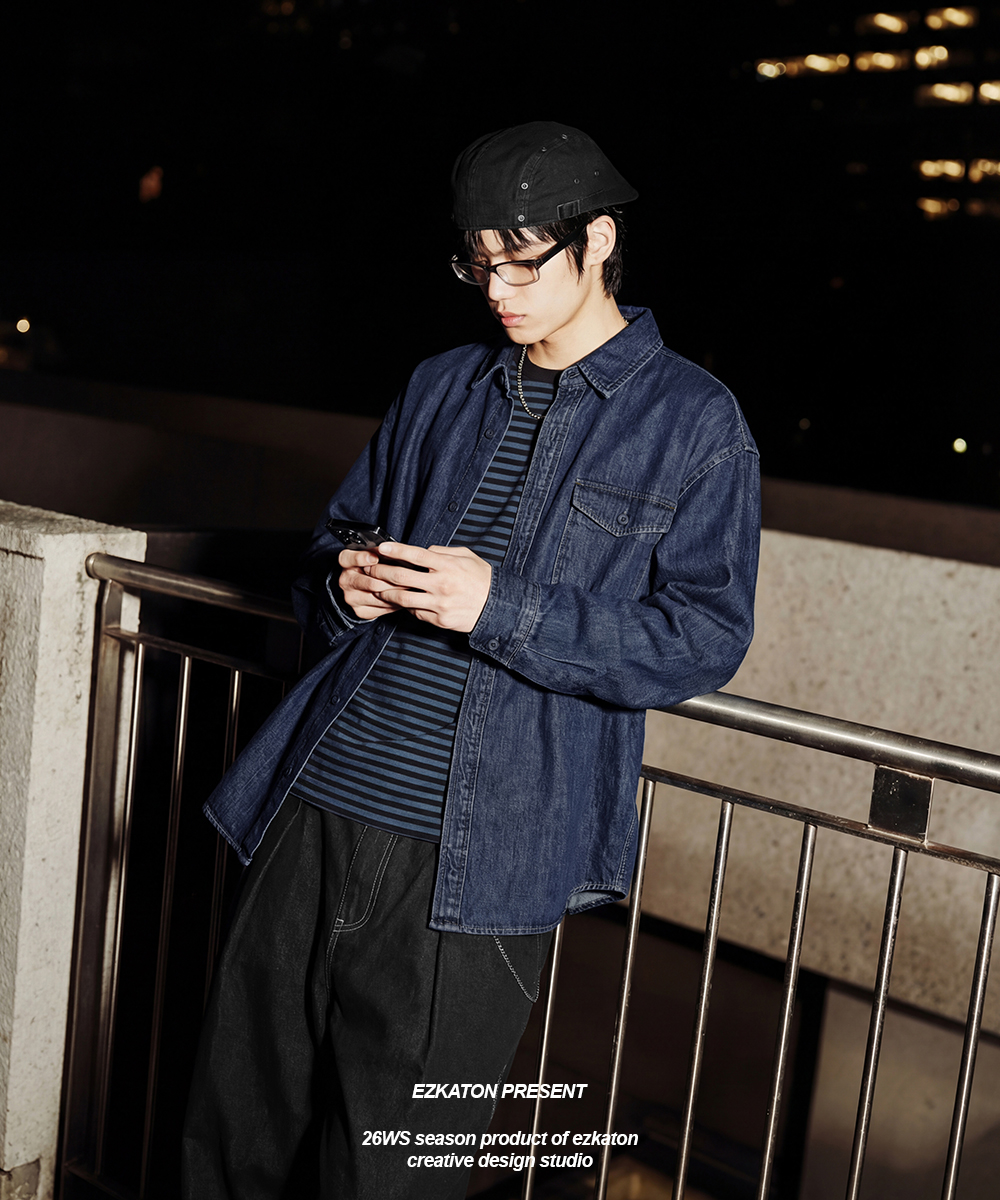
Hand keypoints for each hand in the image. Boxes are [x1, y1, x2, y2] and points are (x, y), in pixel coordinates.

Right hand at [338, 547, 403, 620]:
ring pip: (379, 596)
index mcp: (346, 562)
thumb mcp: (374, 555)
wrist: (362, 589)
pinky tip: (404, 596)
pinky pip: (383, 607)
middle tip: (409, 576)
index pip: (349, 559)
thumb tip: (397, 551)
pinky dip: (396, 602)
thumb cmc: (371, 568)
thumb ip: (381, 552)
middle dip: (393, 579)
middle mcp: (345, 581)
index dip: (362, 558)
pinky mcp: (360, 611)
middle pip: (371, 582)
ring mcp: (352, 598)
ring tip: (410, 586)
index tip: (375, 558)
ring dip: (398, 591)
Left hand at [366, 543, 491, 632]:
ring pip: (403, 599)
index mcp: (447, 566)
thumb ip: (443, 552)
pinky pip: (415, 613)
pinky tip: (400, 602)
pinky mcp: (439, 619)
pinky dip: (406, 607)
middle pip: (402, 577)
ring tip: (378, 589)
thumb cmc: (481, 579)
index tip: (382, 548)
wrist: (496, 606)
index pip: (415, 555)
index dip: (395, 550)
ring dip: (386, 593)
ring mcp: (439, 604)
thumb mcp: (466, 556)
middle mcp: (441, 584)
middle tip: (370, 568)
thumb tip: (424, 550)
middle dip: (381, 572)